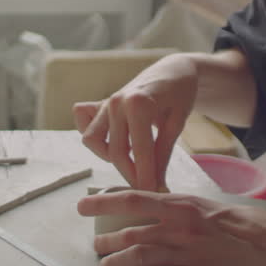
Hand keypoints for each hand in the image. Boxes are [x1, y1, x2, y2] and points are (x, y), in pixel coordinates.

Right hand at [74, 53, 198, 190]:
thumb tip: (156, 186)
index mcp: (138, 104)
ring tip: (134, 160)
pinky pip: (86, 126)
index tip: (154, 194)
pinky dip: (95, 139)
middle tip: (148, 188)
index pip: (140, 151)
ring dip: (110, 157)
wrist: (172, 71)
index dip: (147, 177)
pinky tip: (114, 142)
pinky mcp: (99, 105)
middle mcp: (116, 102)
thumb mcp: (177, 123)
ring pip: (93, 141)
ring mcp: (105, 103)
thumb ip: (163, 153)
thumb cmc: (180, 95)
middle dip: (131, 175)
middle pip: (116, 152)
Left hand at [78, 189, 265, 265]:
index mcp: (184, 205)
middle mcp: (181, 227)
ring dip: (117, 263)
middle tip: (96, 247)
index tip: (83, 205)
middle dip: (107, 241)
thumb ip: (183, 209)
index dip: (104, 203)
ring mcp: (187, 252)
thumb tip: (160, 209)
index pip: (134, 199)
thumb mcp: (210, 206)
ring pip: (139, 256)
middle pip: (131, 232)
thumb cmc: (246, 224)